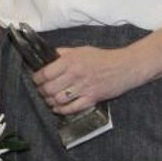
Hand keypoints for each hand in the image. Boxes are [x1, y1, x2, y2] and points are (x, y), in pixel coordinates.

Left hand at [32, 45, 152, 114]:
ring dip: (50, 102)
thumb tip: (47, 57)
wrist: (125, 66)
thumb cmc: (102, 58)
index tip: (36, 80)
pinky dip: (62, 110)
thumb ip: (63, 53)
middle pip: (49, 88)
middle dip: (41, 92)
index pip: (45, 73)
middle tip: (41, 91)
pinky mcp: (92, 98)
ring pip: (58, 100)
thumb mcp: (80, 50)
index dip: (36, 79)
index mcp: (70, 61)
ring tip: (48, 100)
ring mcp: (84, 88)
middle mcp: (75, 75)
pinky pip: (72, 108)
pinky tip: (58, 109)